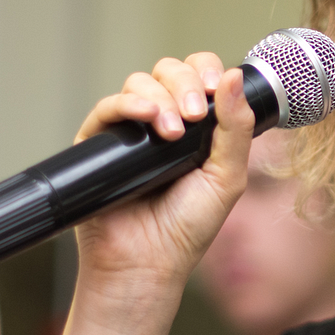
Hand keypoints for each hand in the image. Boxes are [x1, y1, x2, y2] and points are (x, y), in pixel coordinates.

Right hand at [70, 53, 256, 288]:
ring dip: (161, 98)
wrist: (148, 263)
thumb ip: (237, 128)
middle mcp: (161, 122)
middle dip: (186, 84)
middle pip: (169, 71)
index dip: (207, 71)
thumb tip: (235, 75)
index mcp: (196, 126)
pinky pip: (108, 108)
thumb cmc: (187, 227)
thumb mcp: (227, 177)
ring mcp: (129, 131)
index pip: (199, 76)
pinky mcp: (97, 144)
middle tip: (194, 115)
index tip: (217, 87)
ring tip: (172, 133)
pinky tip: (147, 116)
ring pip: (139, 82)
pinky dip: (128, 103)